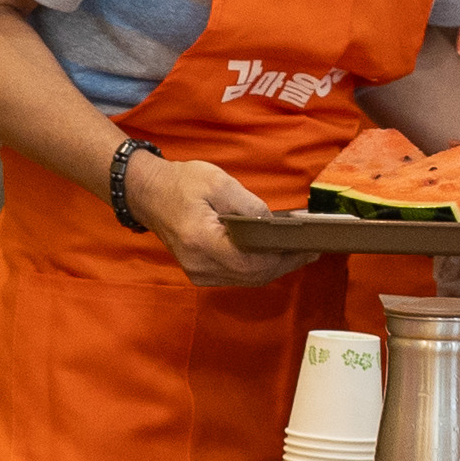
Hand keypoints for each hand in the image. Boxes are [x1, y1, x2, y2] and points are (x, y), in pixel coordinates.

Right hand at [127, 153, 313, 286]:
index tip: (306, 247)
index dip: (283, 258)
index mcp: (202, 241)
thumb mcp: (217, 182)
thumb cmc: (181, 183)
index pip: (251, 262)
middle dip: (285, 264)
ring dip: (273, 267)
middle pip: (252, 275)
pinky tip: (273, 255)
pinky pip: (236, 276)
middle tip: (310, 249)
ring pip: (246, 279)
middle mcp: (200, 264)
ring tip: (298, 252)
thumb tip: (271, 223)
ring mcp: (199, 273)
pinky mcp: (201, 273)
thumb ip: (247, 204)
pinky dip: (257, 268)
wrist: (149, 194)